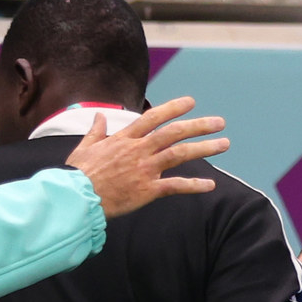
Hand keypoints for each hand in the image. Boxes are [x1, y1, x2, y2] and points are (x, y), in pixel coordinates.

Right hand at [68, 97, 228, 216]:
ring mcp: (144, 169)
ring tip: (224, 144)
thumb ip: (96, 131)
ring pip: (180, 153)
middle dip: (199, 125)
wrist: (77, 199)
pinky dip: (194, 185)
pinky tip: (210, 185)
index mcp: (124, 138)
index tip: (191, 102)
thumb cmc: (78, 175)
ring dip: (204, 148)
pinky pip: (175, 185)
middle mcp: (138, 150)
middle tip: (219, 122)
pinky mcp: (147, 190)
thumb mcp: (85, 148)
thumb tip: (98, 117)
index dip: (173, 108)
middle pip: (174, 132)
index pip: (153, 117)